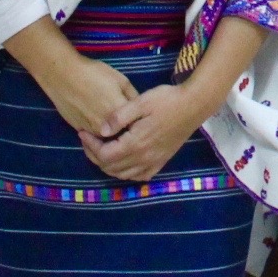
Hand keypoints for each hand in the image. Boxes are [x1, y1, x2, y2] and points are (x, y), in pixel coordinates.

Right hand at [2, 16, 137, 135]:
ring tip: (113, 117)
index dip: (141, 123)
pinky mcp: (80, 131)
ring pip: (109, 137)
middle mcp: (106, 128)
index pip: (137, 126)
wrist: (62, 75)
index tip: (143, 118)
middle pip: (123, 135)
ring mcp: (92, 132)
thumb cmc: (94, 73)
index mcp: (119, 114)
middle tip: (130, 119)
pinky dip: (100, 130)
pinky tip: (99, 115)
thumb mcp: (121, 80)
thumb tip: (141, 110)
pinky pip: (95, 135)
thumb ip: (133, 97)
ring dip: (113, 131)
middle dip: (128, 129)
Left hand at [78, 83, 206, 180]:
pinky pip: (140, 176)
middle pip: (111, 168)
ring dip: (109, 166)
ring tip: (102, 149)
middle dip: (95, 155)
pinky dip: (127, 173)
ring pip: (124, 175)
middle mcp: (144, 157)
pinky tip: (125, 161)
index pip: (104, 155)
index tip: (83, 132)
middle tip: (89, 140)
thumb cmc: (167, 100)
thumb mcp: (141, 102)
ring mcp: (154, 161)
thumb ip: (119, 116)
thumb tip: (101, 130)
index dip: (90, 146)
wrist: (194, 105)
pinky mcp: (162, 161)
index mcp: (136, 143)